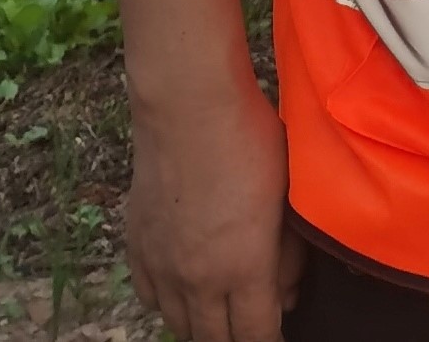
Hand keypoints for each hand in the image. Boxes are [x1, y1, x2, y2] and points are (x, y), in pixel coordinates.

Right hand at [125, 81, 302, 340]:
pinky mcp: (137, 247)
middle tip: (251, 322)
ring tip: (222, 313)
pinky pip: (149, 297)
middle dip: (235, 336)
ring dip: (202, 324)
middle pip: (212, 338)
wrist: (189, 110)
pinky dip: (168, 303)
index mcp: (243, 268)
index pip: (254, 334)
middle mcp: (197, 280)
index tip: (275, 332)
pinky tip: (184, 291)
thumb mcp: (289, 194)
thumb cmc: (251, 142)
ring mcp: (161, 266)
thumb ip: (291, 252)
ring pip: (178, 322)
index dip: (268, 338)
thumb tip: (289, 292)